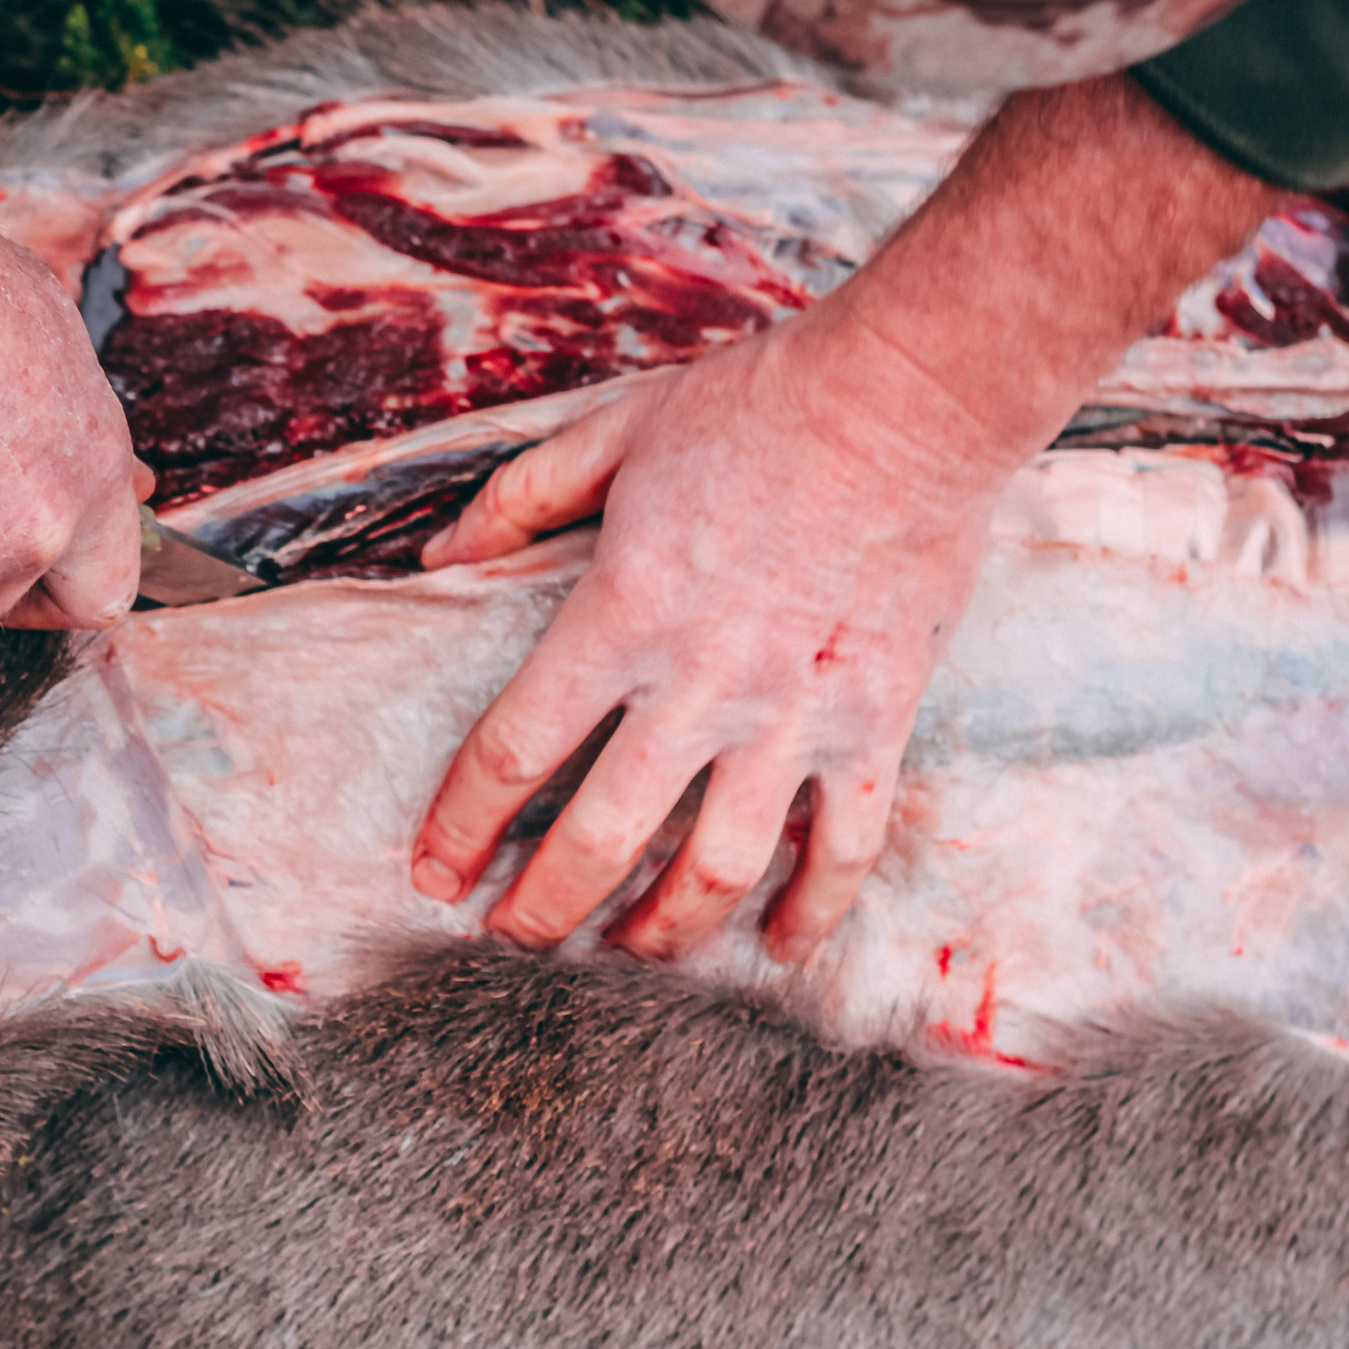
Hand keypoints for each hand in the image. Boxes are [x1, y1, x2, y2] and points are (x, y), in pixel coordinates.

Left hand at [409, 317, 1002, 961]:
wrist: (912, 395)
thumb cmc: (759, 405)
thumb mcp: (614, 431)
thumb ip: (519, 499)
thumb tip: (439, 558)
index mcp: (621, 616)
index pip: (512, 753)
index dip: (461, 828)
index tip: (435, 875)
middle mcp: (698, 685)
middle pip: (596, 840)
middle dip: (540, 912)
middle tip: (511, 939)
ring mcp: (792, 715)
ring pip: (713, 870)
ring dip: (660, 933)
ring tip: (627, 953)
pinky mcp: (875, 724)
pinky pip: (843, 847)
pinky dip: (811, 910)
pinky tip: (779, 949)